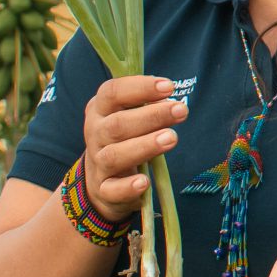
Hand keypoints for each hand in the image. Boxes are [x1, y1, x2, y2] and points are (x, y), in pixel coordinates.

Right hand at [81, 77, 187, 221]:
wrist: (100, 180)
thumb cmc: (123, 139)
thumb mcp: (128, 116)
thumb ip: (146, 106)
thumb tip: (173, 101)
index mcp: (100, 110)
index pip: (112, 93)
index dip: (140, 88)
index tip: (169, 86)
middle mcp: (95, 134)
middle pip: (117, 124)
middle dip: (151, 116)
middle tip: (181, 110)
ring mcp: (98, 163)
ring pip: (115, 155)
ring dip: (145, 146)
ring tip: (171, 138)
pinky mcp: (104, 190)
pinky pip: (113, 189)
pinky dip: (128, 187)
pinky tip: (144, 182)